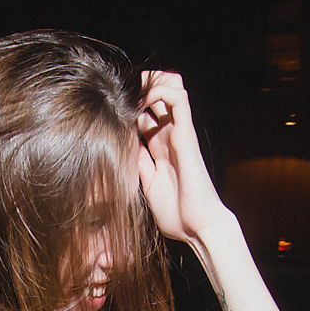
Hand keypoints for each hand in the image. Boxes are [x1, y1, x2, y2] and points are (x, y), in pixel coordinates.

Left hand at [137, 70, 229, 242]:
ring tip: (136, 84)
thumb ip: (140, 166)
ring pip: (171, 92)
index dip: (131, 108)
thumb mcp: (149, 186)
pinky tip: (146, 94)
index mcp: (161, 152)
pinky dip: (163, 90)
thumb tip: (127, 150)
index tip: (111, 105)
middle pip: (159, 100)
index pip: (147, 118)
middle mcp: (170, 139)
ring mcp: (179, 135)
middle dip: (142, 88)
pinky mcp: (187, 135)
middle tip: (122, 86)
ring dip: (154, 83)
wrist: (198, 227)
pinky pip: (179, 101)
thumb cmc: (177, 215)